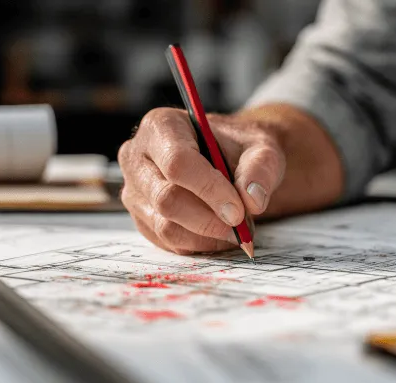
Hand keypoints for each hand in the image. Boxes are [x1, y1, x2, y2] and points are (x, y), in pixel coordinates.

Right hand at [118, 107, 284, 254]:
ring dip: (206, 235)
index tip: (238, 211)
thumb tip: (252, 199)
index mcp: (161, 125)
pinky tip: (220, 233)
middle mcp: (137, 156)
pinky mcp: (142, 218)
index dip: (209, 189)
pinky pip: (167, 242)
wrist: (229, 162)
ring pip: (165, 226)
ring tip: (236, 229)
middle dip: (208, 219)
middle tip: (241, 226)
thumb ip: (260, 168)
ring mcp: (135, 190)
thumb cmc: (239, 150)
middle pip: (166, 199)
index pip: (178, 162)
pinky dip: (199, 244)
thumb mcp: (260, 148)